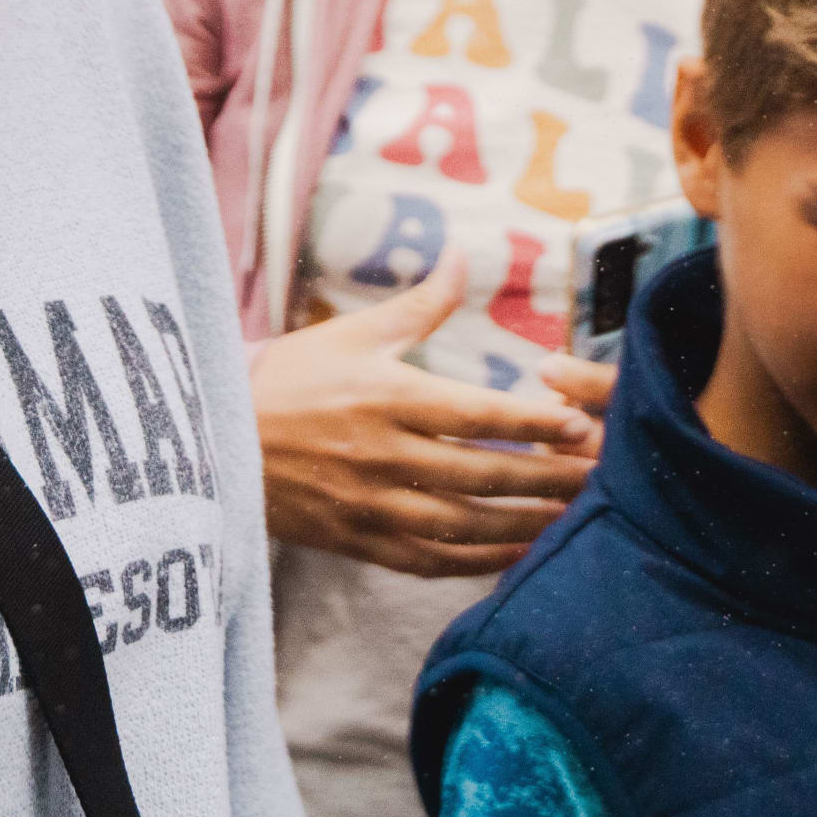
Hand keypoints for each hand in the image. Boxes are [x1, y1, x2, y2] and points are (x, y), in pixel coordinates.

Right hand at [251, 254, 602, 576]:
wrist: (215, 444)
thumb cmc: (289, 380)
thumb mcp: (351, 333)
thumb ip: (420, 304)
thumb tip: (463, 255)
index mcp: (386, 396)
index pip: (475, 413)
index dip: (533, 422)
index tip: (580, 424)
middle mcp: (383, 454)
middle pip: (482, 473)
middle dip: (548, 478)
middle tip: (601, 478)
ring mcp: (371, 505)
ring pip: (465, 524)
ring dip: (525, 524)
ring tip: (573, 518)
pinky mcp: (360, 542)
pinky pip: (432, 560)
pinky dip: (479, 561)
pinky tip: (516, 554)